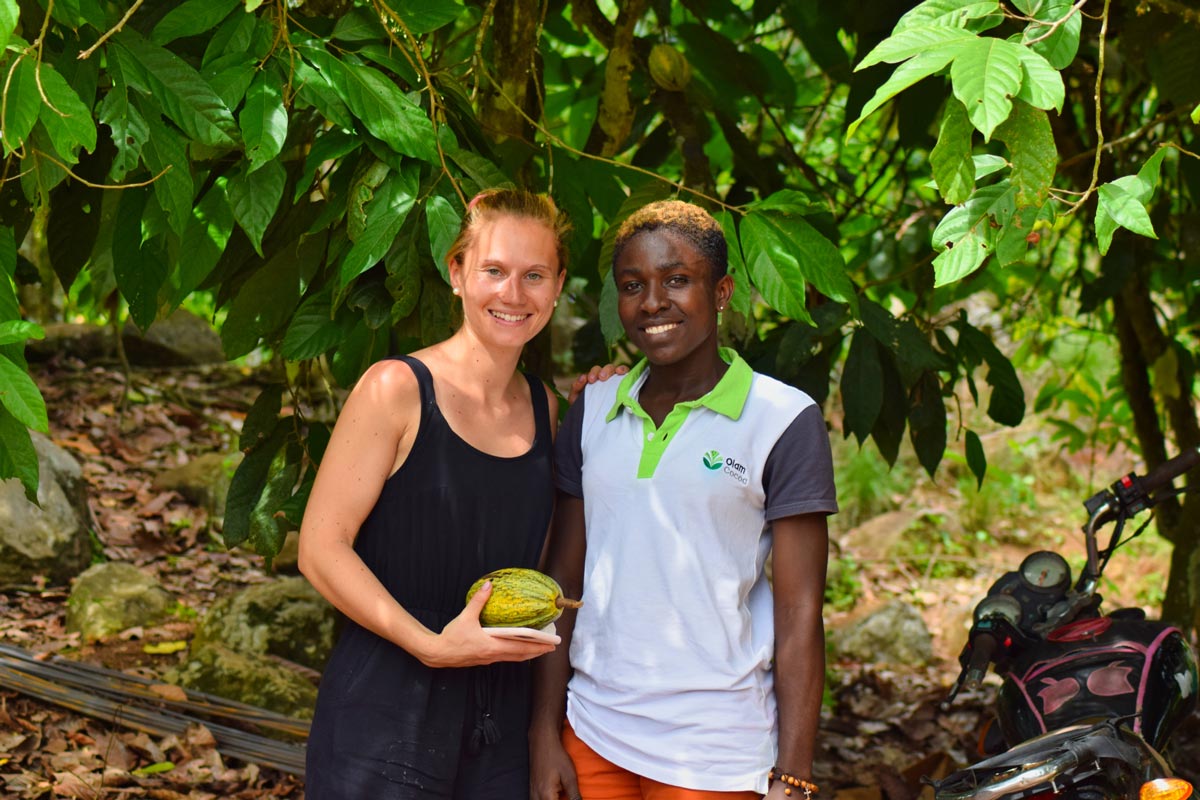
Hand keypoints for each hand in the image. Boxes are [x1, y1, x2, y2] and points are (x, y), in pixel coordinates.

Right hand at [419, 581, 557, 667]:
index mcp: (492, 646)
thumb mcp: (466, 617)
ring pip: (513, 658)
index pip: (520, 647)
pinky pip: (504, 657)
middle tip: (551, 647)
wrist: (437, 653)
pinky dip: (515, 653)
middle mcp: (493, 655)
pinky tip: (517, 648)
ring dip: (527, 653)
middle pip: (520, 655)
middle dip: (537, 651)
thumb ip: (479, 600)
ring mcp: (488, 659)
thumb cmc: (452, 637)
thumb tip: (489, 585)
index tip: (550, 644)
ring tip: (539, 648)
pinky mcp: (483, 659)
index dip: (537, 646)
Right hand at [529, 729, 579, 799]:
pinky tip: (553, 796)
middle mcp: (536, 796)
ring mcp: (532, 792)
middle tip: (566, 796)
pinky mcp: (532, 788)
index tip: (573, 798)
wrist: (542, 742)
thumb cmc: (556, 757)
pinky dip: (547, 799)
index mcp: (546, 796)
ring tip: (561, 796)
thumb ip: (574, 796)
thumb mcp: (570, 777)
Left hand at [566, 363, 628, 404]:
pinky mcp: (626, 383)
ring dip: (610, 370)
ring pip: (614, 368)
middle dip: (600, 371)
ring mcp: (616, 379)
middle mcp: (605, 378)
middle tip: (598, 378)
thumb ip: (576, 388)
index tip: (590, 380)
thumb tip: (583, 377)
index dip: (592, 373)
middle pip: (603, 369)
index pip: (594, 371)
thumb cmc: (587, 408)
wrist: (596, 421)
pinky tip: (620, 372)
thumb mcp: (576, 399)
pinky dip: (623, 369)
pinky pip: (626, 373)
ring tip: (607, 376)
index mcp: (594, 379)